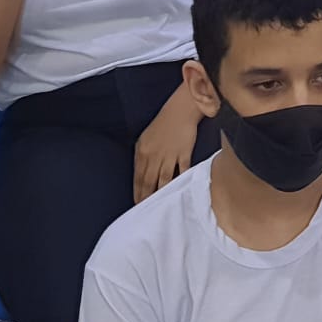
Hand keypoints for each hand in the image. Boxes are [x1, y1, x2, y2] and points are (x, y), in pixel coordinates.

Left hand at [134, 85, 200, 201]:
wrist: (180, 111)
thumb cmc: (162, 124)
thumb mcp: (145, 139)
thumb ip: (142, 156)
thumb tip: (141, 174)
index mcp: (143, 151)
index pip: (138, 177)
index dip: (137, 192)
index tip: (137, 203)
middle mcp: (154, 155)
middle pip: (148, 181)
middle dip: (146, 197)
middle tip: (145, 210)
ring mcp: (170, 155)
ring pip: (163, 179)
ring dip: (160, 193)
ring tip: (160, 206)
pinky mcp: (184, 153)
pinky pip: (182, 171)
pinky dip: (180, 182)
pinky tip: (179, 192)